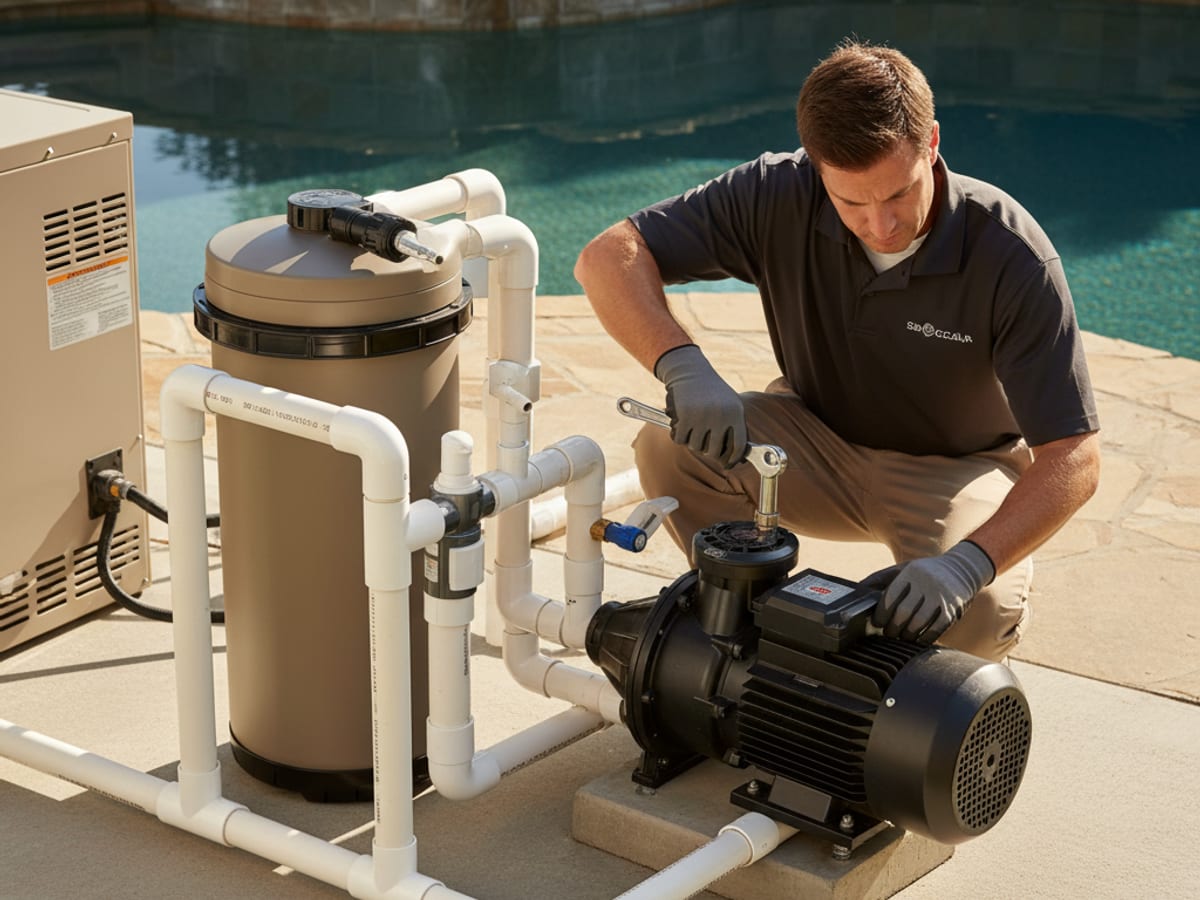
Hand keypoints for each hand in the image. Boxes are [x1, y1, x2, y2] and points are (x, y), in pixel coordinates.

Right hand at [654, 344, 747, 468]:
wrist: (690, 370)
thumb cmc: (710, 390)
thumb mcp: (729, 403)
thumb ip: (733, 427)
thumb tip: (738, 457)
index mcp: (735, 413)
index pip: (738, 445)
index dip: (733, 459)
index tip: (728, 464)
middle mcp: (721, 416)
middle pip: (714, 451)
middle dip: (707, 451)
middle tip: (703, 443)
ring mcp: (702, 417)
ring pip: (696, 447)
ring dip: (691, 440)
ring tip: (691, 427)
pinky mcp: (685, 417)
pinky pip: (680, 440)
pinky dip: (677, 435)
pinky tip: (679, 424)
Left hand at [863, 541, 995, 643]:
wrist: (963, 568)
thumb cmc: (926, 571)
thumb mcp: (903, 568)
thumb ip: (881, 578)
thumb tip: (857, 589)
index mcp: (910, 572)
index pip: (890, 597)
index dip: (881, 614)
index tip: (877, 623)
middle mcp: (926, 583)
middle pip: (902, 613)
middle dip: (892, 628)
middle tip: (889, 633)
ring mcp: (941, 596)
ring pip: (918, 623)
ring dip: (907, 635)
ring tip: (902, 637)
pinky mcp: (953, 610)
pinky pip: (935, 630)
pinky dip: (924, 638)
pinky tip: (918, 639)